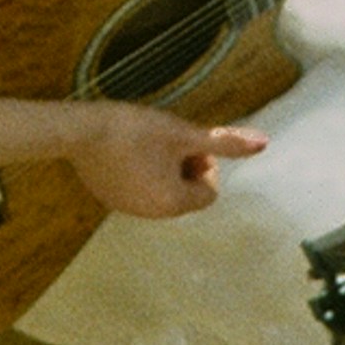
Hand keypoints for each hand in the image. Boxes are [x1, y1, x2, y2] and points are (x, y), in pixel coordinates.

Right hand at [69, 106, 265, 219]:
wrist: (80, 131)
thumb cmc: (136, 130)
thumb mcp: (183, 133)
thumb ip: (223, 142)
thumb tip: (264, 144)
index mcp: (173, 203)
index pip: (209, 192)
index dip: (204, 165)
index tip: (188, 143)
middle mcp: (152, 214)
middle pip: (186, 195)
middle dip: (185, 169)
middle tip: (169, 142)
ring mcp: (128, 209)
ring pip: (162, 192)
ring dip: (164, 170)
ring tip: (147, 144)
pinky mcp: (109, 199)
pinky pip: (139, 190)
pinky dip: (141, 174)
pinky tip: (128, 152)